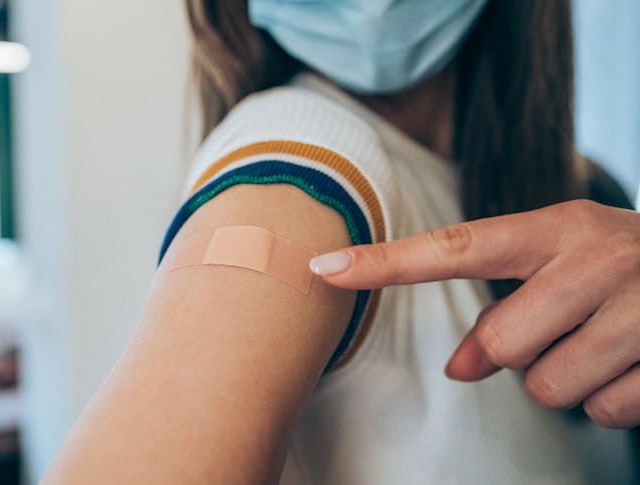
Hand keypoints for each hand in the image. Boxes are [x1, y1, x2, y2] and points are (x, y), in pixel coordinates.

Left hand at [309, 200, 639, 427]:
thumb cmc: (619, 271)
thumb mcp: (564, 268)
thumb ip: (507, 307)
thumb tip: (460, 368)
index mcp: (556, 227)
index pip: (454, 246)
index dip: (384, 263)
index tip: (323, 270)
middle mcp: (597, 257)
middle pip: (502, 345)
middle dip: (515, 356)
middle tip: (557, 332)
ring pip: (549, 388)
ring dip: (564, 382)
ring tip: (599, 345)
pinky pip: (605, 412)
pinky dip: (611, 401)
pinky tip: (634, 365)